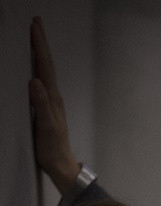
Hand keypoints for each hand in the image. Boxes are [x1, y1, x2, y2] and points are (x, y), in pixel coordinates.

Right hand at [29, 16, 78, 193]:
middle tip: (36, 23)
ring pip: (45, 72)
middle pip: (47, 65)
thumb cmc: (52, 147)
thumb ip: (41, 104)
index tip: (35, 26)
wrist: (60, 164)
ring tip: (36, 38)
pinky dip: (39, 69)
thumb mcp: (46, 126)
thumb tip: (35, 81)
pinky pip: (43, 82)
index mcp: (52, 98)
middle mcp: (53, 97)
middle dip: (41, 44)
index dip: (40, 46)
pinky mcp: (47, 109)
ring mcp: (51, 102)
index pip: (45, 67)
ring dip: (40, 54)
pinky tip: (36, 69)